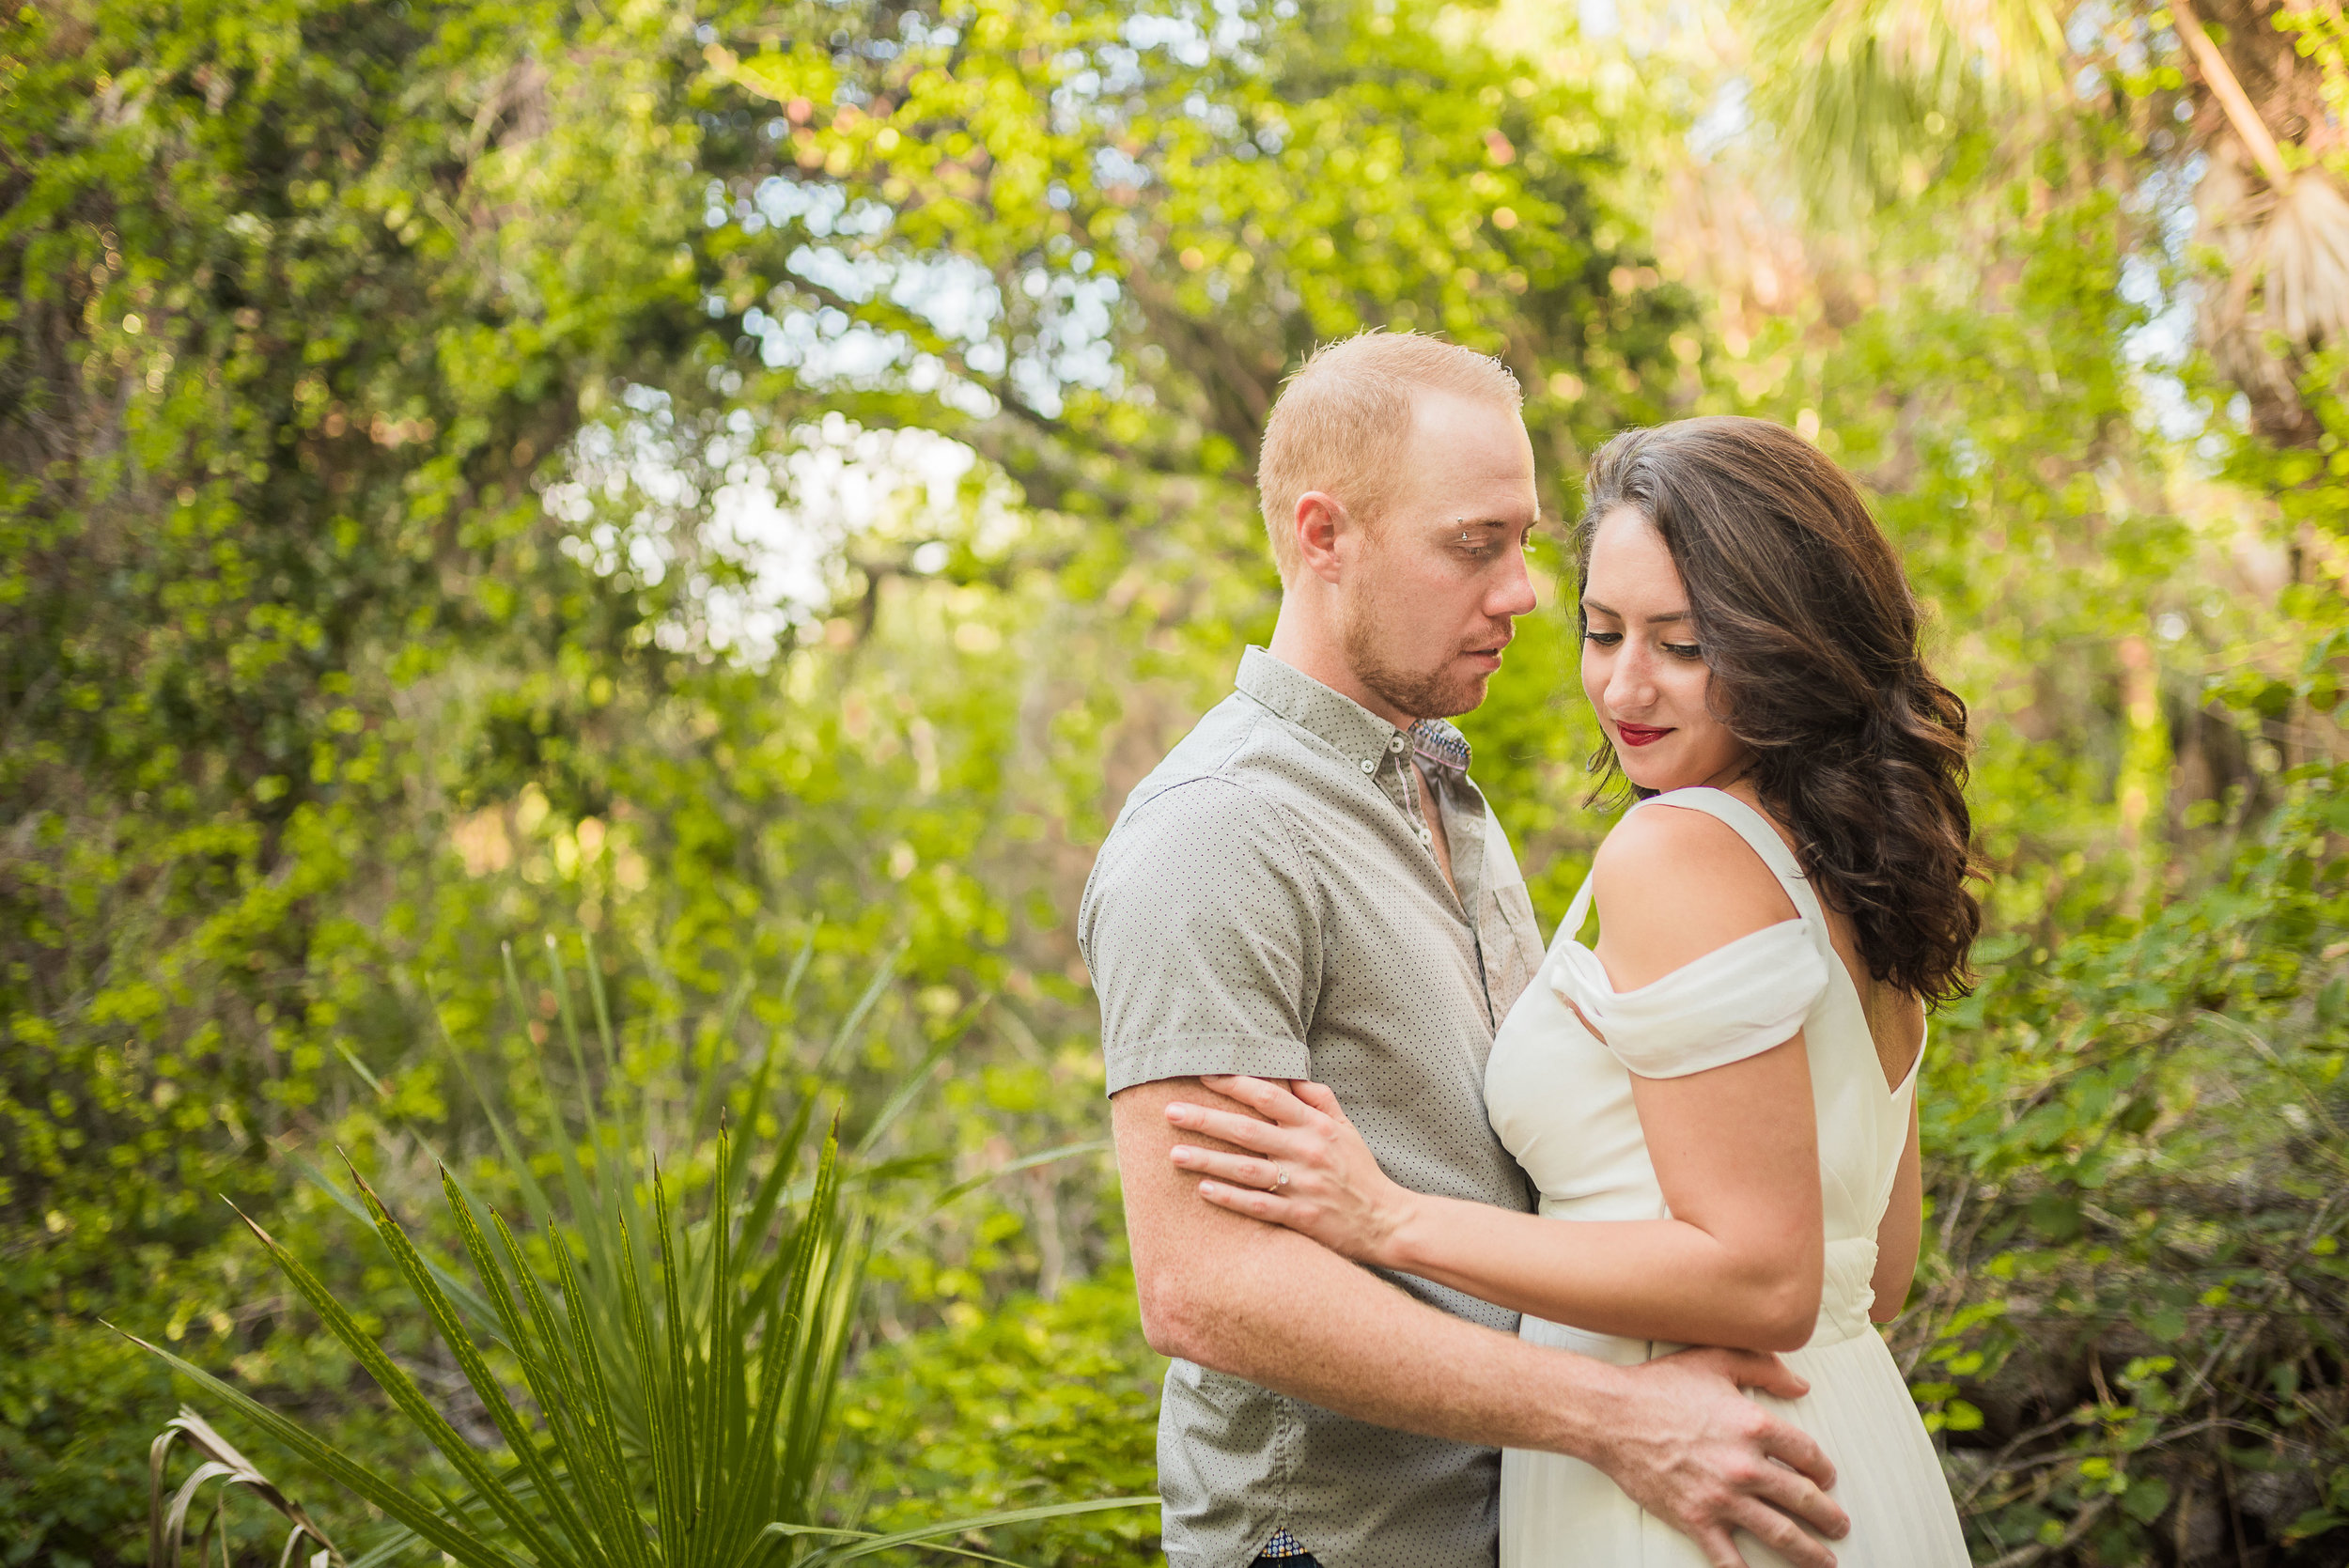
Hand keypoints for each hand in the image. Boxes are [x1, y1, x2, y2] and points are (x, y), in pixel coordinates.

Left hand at [1165, 1075, 1415, 1265]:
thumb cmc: (1360, 1171)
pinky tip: (1203, 1189)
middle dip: (1206, 1119)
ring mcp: (1303, 1186)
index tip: (1202, 1075)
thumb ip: (1319, 1100)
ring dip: (1208, 1159)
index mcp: (1316, 1127)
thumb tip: (1290, 1076)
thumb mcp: (1346, 1129)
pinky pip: (1258, 1206)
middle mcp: (1307, 1152)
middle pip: (1248, 1130)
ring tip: (1174, 1153)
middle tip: (1169, 1111)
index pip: (1269, 1097)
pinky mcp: (1301, 1218)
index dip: (1234, 1084)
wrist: (1387, 1222)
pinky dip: (1230, 1197)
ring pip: (1246, 1169)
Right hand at [1592, 1347, 1848, 1567]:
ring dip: (1809, 1552)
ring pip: (1780, 1534)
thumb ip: (1764, 1368)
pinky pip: (1729, 1559)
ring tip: (1824, 1561)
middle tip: (1839, 1526)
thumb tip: (1801, 1386)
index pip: (1808, 1455)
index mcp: (1754, 1426)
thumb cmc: (1659, 1386)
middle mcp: (1745, 1466)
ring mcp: (1721, 1498)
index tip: (1825, 1478)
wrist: (1610, 1415)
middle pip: (1804, 1500)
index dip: (1823, 1469)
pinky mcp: (1695, 1520)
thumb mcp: (1716, 1359)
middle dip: (1828, 1517)